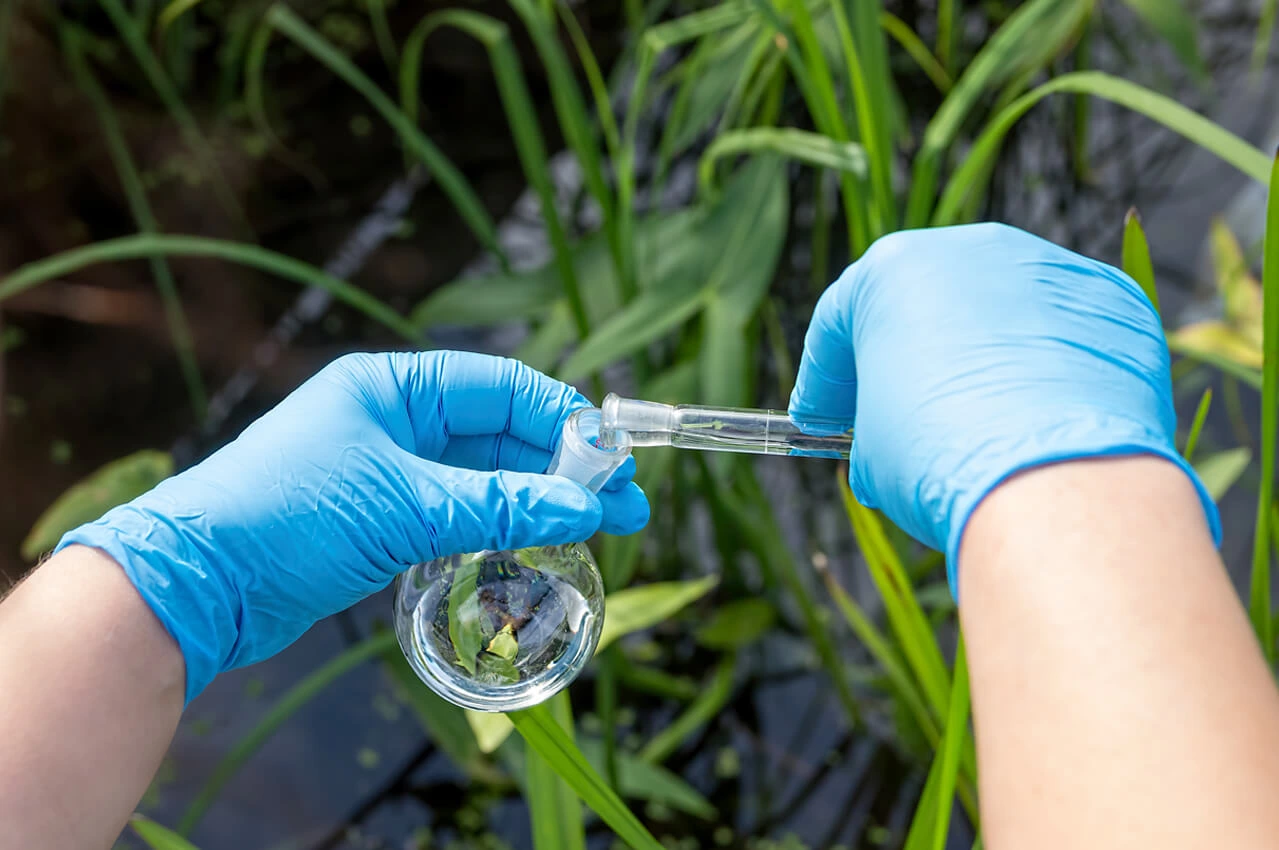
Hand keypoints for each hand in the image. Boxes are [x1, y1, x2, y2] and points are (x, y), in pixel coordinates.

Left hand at [57, 351, 648, 702]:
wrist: (196, 585)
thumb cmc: (285, 517)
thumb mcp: (403, 506)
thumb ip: (496, 505)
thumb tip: (582, 506)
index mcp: (394, 387)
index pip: (501, 387)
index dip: (563, 418)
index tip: (613, 456)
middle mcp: (396, 420)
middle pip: (501, 434)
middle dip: (564, 468)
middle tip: (626, 504)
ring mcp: (390, 471)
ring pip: (485, 478)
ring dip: (540, 500)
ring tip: (600, 528)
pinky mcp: (383, 520)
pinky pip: (460, 512)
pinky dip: (502, 525)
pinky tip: (540, 541)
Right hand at [789, 222, 1219, 591]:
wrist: (1051, 480)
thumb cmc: (937, 456)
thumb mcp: (872, 448)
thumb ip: (875, 420)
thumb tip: (894, 439)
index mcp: (892, 269)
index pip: (841, 320)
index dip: (825, 377)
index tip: (821, 419)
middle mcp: (973, 248)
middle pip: (925, 302)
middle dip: (906, 355)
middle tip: (894, 414)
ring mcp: (1051, 268)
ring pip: (1002, 312)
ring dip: (982, 358)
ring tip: (981, 421)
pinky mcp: (1114, 301)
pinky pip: (1066, 334)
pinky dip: (1049, 370)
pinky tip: (1042, 422)